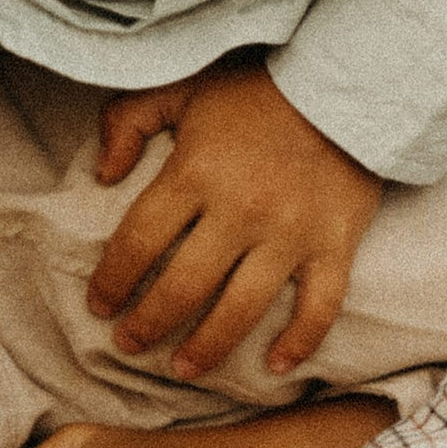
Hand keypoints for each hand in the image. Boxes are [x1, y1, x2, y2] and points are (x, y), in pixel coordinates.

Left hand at [89, 61, 382, 374]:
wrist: (346, 78)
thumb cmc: (257, 87)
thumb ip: (129, 120)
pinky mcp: (335, 244)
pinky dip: (299, 342)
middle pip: (182, 288)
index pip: (138, 242)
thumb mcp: (182, 87)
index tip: (99, 304)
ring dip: (206, 348)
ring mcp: (291, 232)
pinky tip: (274, 366)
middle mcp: (240, 209)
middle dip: (148, 324)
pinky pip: (318, 308)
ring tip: (182, 369)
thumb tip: (104, 172)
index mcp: (196, 171)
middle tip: (129, 344)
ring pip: (241, 310)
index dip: (112, 281)